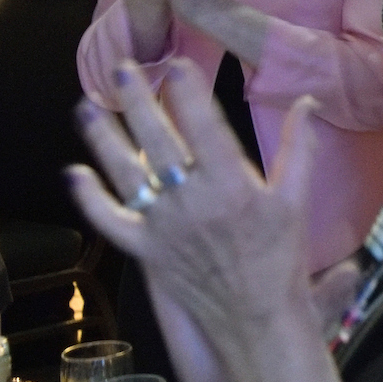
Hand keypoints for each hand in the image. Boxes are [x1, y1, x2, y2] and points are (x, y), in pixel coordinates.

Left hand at [69, 58, 320, 362]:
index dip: (186, 90)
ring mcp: (162, 225)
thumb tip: (307, 102)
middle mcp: (191, 200)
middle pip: (156, 139)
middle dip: (136, 99)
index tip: (176, 64)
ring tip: (87, 106)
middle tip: (122, 68)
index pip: (203, 124)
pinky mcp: (144, 250)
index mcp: (231, 183)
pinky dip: (89, 197)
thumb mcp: (296, 200)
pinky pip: (110, 219)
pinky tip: (75, 173)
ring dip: (103, 137)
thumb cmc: (281, 258)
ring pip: (124, 172)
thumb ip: (300, 148)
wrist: (256, 317)